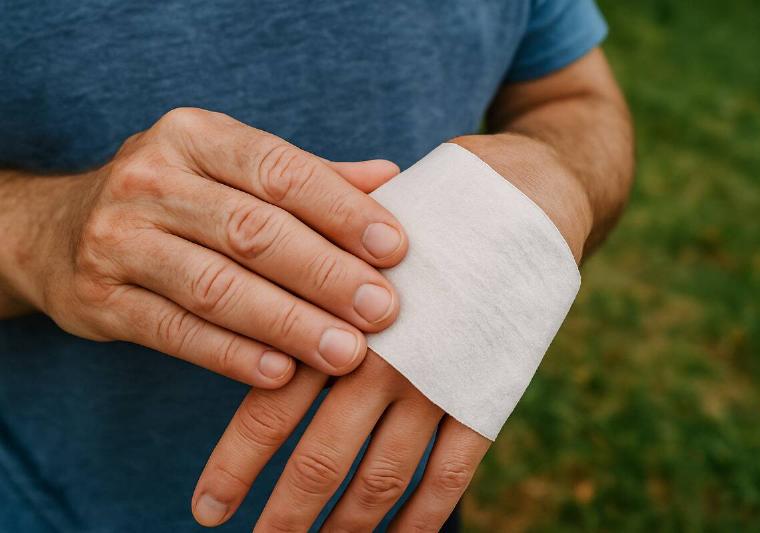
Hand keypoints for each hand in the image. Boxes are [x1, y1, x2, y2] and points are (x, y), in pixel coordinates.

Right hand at [7, 108, 407, 386]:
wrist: (62, 230)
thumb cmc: (181, 198)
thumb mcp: (234, 171)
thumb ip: (311, 178)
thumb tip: (392, 178)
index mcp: (196, 136)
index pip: (279, 169)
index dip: (340, 209)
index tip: (395, 247)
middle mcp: (151, 178)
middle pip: (252, 231)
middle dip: (324, 273)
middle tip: (382, 309)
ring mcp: (118, 238)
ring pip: (215, 286)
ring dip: (288, 322)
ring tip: (345, 352)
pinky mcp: (98, 299)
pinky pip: (174, 331)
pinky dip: (230, 355)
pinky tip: (281, 373)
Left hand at [191, 135, 592, 529]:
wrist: (522, 198)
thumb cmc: (425, 210)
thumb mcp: (357, 227)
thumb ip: (307, 272)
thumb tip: (248, 308)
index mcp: (336, 316)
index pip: (269, 406)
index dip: (235, 466)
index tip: (207, 509)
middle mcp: (382, 358)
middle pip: (320, 458)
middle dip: (286, 513)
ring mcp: (438, 380)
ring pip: (383, 477)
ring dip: (348, 524)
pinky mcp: (487, 392)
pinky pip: (452, 472)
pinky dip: (424, 515)